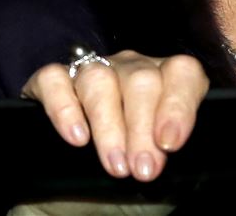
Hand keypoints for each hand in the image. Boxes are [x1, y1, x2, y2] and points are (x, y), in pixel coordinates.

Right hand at [21, 50, 208, 181]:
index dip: (178, 106)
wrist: (80, 167)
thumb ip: (168, 144)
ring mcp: (93, 69)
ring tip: (115, 164)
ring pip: (100, 79)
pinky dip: (65, 108)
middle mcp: (132, 67)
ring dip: (108, 124)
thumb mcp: (160, 149)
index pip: (183, 73)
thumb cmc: (133, 152)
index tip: (170, 143)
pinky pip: (55, 79)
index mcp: (167, 77)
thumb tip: (167, 154)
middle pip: (141, 80)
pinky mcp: (52, 80)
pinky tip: (77, 136)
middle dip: (142, 128)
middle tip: (142, 168)